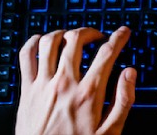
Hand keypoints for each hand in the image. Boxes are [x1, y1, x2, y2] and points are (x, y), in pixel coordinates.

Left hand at [15, 26, 136, 134]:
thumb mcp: (109, 133)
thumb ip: (123, 101)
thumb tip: (130, 74)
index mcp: (87, 94)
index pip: (106, 53)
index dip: (118, 38)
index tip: (122, 32)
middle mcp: (64, 84)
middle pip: (76, 40)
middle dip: (90, 32)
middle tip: (97, 36)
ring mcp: (43, 85)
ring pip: (50, 42)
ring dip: (63, 33)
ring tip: (72, 38)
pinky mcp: (26, 90)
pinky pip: (26, 56)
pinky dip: (33, 43)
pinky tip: (42, 42)